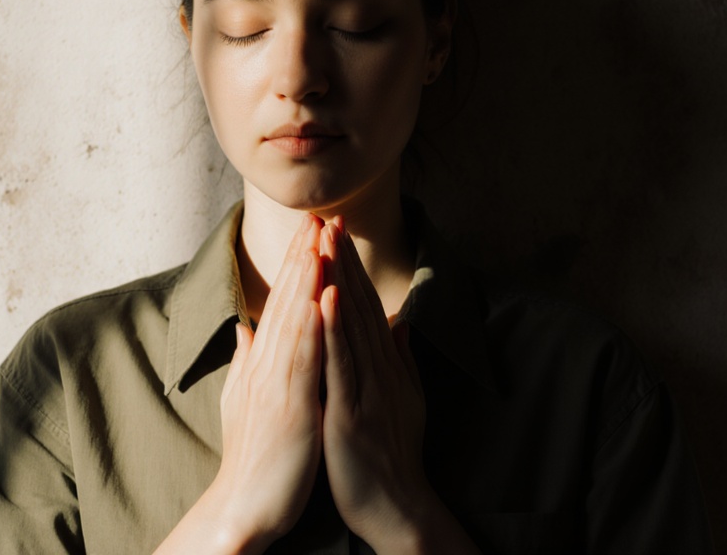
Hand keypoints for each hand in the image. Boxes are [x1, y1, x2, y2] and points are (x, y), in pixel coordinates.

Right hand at [201, 214, 325, 550]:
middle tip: (320, 216)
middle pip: (288, 301)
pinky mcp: (289, 407)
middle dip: (305, 256)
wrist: (244, 505)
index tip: (314, 230)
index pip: (284, 303)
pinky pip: (303, 360)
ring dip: (308, 279)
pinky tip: (325, 300)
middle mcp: (267, 365)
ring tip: (321, 242)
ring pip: (294, 321)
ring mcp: (276, 384)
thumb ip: (247, 362)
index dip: (299, 264)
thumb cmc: (253, 455)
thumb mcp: (246, 400)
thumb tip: (246, 328)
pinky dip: (313, 327)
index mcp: (264, 363)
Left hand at [317, 221, 431, 550]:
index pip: (364, 307)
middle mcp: (379, 369)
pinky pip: (342, 365)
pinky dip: (334, 329)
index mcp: (383, 366)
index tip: (334, 232)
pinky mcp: (354, 412)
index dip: (350, 268)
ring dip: (339, 280)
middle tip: (330, 219)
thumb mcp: (402, 399)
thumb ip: (400, 359)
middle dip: (343, 260)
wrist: (398, 508)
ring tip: (327, 242)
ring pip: (351, 325)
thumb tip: (400, 321)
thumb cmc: (393, 454)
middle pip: (359, 305)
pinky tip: (325, 298)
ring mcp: (368, 388)